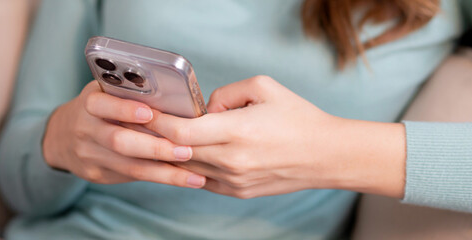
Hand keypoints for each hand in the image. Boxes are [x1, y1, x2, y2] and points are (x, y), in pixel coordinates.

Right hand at [42, 81, 205, 187]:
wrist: (61, 137)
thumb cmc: (99, 109)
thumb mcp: (105, 94)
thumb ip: (129, 95)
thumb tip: (173, 100)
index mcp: (89, 103)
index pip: (102, 105)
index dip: (125, 109)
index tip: (149, 113)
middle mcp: (86, 129)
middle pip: (120, 141)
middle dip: (156, 147)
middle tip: (186, 151)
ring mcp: (89, 155)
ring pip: (130, 166)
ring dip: (165, 172)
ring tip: (195, 175)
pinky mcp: (97, 175)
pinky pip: (131, 177)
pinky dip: (160, 178)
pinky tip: (183, 179)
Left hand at [144, 75, 405, 198]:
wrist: (327, 156)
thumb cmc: (298, 118)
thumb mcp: (263, 87)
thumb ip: (225, 94)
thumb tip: (203, 108)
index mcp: (236, 132)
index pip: (178, 133)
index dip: (156, 122)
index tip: (144, 112)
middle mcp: (231, 161)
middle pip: (176, 152)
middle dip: (156, 136)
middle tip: (143, 122)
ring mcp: (232, 181)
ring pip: (185, 168)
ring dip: (170, 153)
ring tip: (163, 137)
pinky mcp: (236, 192)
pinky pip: (201, 179)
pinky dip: (190, 166)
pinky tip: (187, 153)